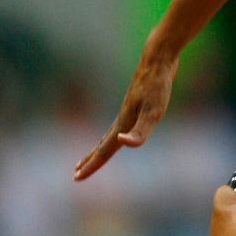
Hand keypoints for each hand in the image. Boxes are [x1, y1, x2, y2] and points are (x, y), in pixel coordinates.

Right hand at [73, 52, 178, 180]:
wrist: (159, 56)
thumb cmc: (157, 84)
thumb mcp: (154, 111)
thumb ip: (140, 130)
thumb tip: (123, 143)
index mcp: (123, 123)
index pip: (105, 150)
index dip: (92, 166)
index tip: (76, 179)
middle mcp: (122, 117)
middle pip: (103, 144)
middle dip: (90, 160)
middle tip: (76, 173)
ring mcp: (128, 109)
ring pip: (110, 134)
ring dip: (100, 147)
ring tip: (94, 155)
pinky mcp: (137, 101)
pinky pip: (122, 125)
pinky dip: (116, 134)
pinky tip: (122, 132)